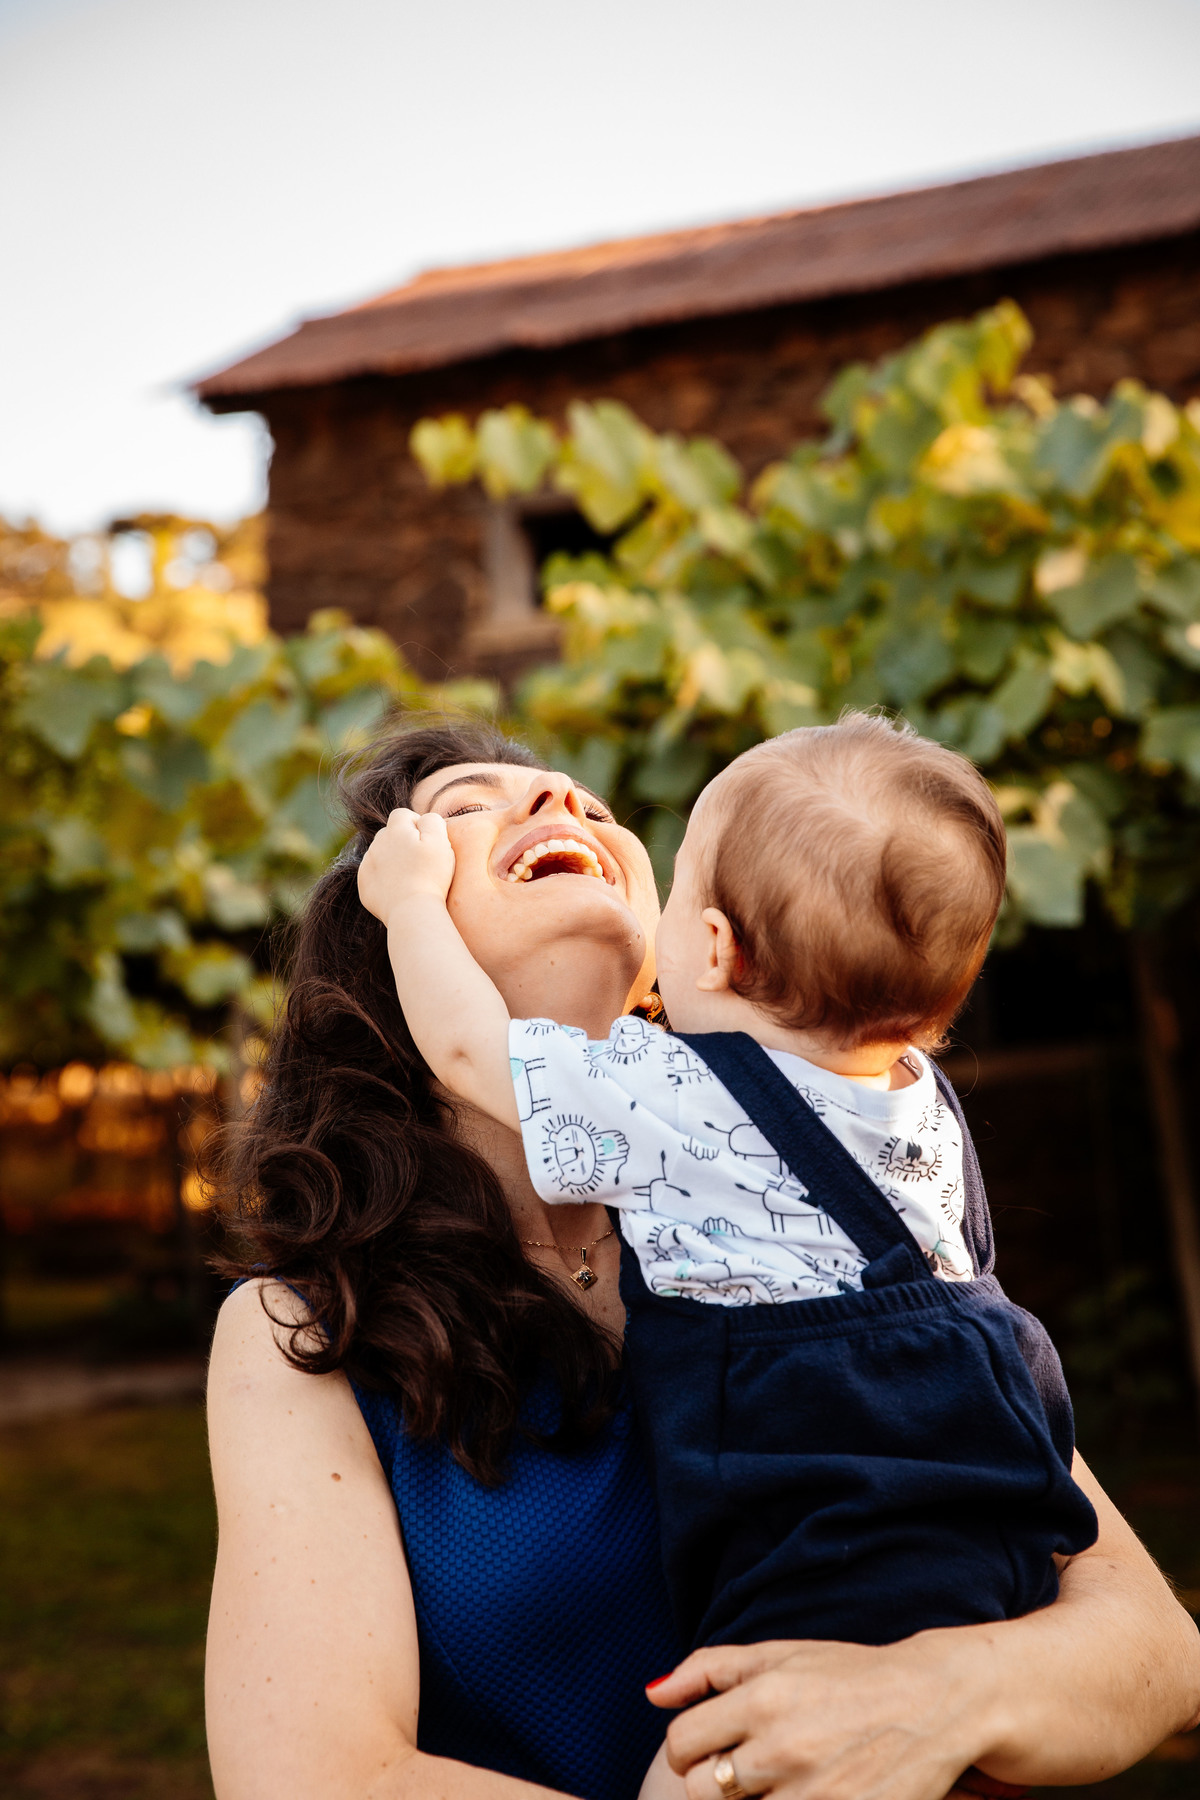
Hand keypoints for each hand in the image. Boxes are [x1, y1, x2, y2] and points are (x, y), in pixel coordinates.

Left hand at [357, 808, 455, 925]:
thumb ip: (432, 820)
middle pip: (389, 833)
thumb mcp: (440, 841)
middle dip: (403, 841)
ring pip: (380, 854)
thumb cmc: (430, 875)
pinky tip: (400, 888)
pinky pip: (374, 874)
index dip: (416, 823)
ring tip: (411, 876)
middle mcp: (376, 844)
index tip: (427, 841)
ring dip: (393, 859)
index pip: (402, 815)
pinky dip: (385, 878)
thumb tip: (422, 819)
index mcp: (395, 830)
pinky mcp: (364, 885)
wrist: (412, 910)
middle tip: (420, 860)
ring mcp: (367, 865)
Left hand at [647, 1637, 990, 1799]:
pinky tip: (798, 1793)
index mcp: (763, 1699)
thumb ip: (708, 1669)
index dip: (687, 1751)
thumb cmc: (849, 1676)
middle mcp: (782, 1748)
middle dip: (710, 1785)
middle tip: (741, 1773)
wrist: (932, 1704)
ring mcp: (814, 1793)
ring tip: (774, 1784)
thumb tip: (650, 1693)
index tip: (711, 1748)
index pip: (680, 1744)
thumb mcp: (779, 1655)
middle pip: (700, 1792)